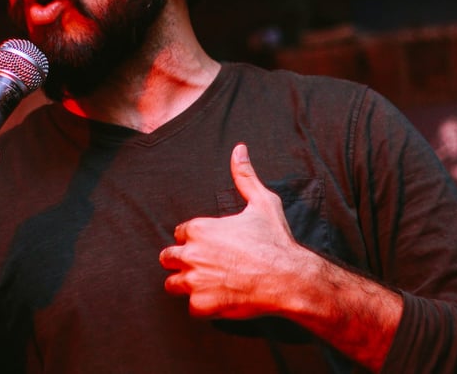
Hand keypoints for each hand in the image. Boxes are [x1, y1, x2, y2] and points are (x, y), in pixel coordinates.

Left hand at [159, 143, 306, 318]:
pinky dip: (203, 306)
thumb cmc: (275, 240)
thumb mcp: (262, 202)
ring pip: (172, 284)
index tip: (208, 244)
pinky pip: (191, 308)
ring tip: (205, 284)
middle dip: (180, 261)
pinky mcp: (202, 305)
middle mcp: (191, 254)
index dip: (192, 238)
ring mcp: (194, 281)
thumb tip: (239, 149)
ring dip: (185, 284)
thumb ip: (244, 176)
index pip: (180, 233)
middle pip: (168, 258)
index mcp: (199, 229)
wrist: (288, 278)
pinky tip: (219, 299)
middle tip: (201, 265)